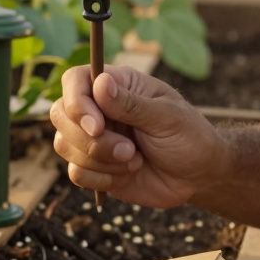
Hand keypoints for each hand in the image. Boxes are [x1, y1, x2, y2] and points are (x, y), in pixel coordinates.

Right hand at [50, 65, 224, 207]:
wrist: (198, 176)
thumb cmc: (189, 137)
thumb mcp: (167, 117)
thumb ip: (132, 103)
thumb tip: (100, 83)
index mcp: (116, 85)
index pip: (75, 80)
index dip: (77, 102)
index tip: (97, 127)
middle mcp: (98, 108)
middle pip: (61, 114)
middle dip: (90, 139)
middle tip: (129, 150)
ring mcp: (93, 138)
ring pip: (64, 145)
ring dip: (100, 160)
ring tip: (134, 160)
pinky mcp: (93, 167)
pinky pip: (76, 173)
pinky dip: (101, 179)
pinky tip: (127, 175)